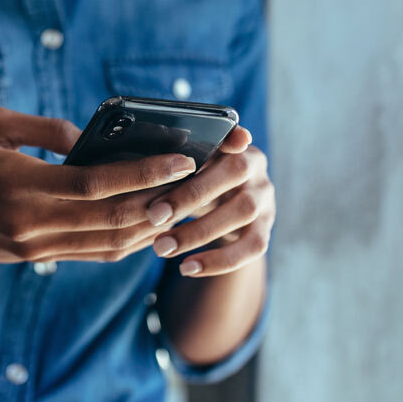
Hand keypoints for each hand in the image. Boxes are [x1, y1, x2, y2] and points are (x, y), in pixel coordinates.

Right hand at [0, 107, 197, 263]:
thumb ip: (44, 128)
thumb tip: (90, 138)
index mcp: (21, 183)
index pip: (96, 183)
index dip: (143, 173)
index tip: (181, 159)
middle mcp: (33, 221)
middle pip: (113, 218)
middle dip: (160, 201)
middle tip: (195, 183)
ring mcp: (37, 246)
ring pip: (109, 242)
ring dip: (150, 226)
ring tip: (180, 203)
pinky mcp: (38, 258)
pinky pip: (93, 253)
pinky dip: (126, 241)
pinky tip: (147, 224)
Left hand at [146, 127, 274, 276]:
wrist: (224, 206)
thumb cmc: (193, 179)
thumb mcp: (184, 165)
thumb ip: (169, 160)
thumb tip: (136, 164)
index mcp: (233, 143)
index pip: (231, 134)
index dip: (225, 137)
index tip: (193, 153)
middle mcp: (255, 166)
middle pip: (232, 174)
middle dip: (189, 196)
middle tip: (153, 215)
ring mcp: (265, 198)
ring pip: (241, 213)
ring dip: (198, 232)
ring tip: (161, 248)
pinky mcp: (266, 228)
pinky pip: (252, 247)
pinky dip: (219, 260)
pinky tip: (186, 268)